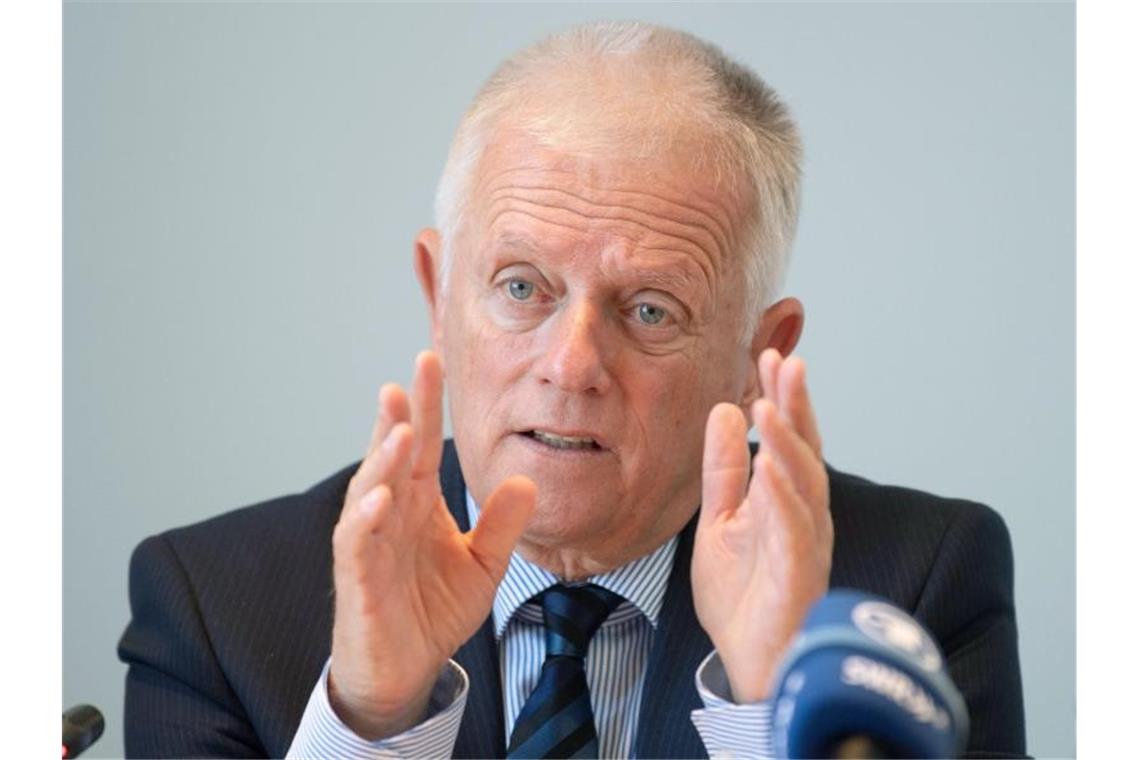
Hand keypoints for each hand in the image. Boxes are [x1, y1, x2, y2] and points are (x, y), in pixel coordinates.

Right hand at [329, 351, 535, 738]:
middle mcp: (391, 513)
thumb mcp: (482, 565)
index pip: (424, 445)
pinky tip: (382, 495)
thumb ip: (502, 526)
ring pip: (371, 488)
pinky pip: (358, 541)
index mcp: (419, 503)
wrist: (405, 671)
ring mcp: (370, 542)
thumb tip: (527, 482)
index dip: (427, 405)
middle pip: (394, 455)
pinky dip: (367, 517)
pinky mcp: (358, 577)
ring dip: (384, 458)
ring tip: (402, 428)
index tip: (432, 361)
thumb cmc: (432, 612)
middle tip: (412, 375)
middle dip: (401, 415)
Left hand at [692, 348, 831, 702]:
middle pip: (805, 449)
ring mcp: (806, 542)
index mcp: (785, 498)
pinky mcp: (800, 573)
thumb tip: (725, 411)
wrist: (748, 659)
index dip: (783, 396)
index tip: (771, 354)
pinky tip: (770, 469)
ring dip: (788, 442)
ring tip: (770, 404)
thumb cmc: (744, 595)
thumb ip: (724, 469)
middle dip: (797, 404)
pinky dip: (784, 497)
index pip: (788, 437)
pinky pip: (795, 529)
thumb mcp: (720, 519)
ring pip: (805, 483)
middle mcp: (804, 513)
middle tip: (787, 360)